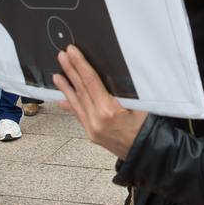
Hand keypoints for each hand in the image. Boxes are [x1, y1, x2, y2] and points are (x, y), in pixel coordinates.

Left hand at [54, 44, 145, 159]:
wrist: (147, 152)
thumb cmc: (147, 127)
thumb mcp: (138, 104)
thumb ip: (120, 91)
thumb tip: (105, 76)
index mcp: (109, 110)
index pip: (91, 81)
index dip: (80, 64)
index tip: (72, 52)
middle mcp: (96, 120)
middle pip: (81, 90)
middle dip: (71, 71)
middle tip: (62, 56)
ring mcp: (92, 128)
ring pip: (76, 103)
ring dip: (66, 87)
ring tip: (56, 75)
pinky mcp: (91, 134)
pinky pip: (78, 116)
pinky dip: (71, 105)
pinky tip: (62, 99)